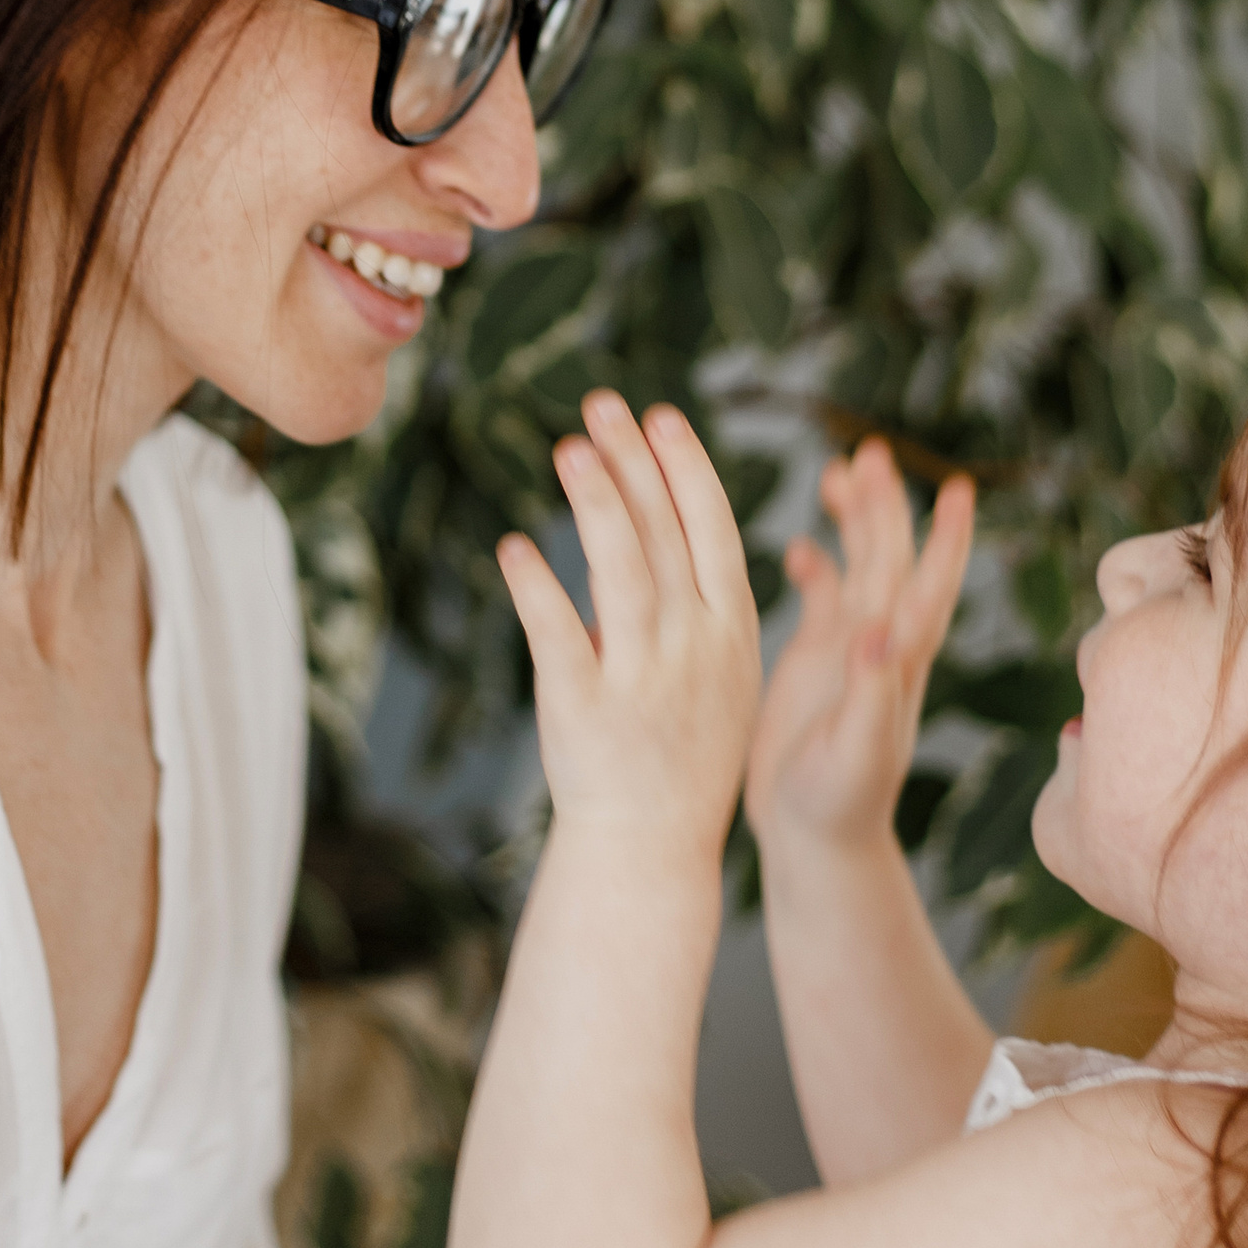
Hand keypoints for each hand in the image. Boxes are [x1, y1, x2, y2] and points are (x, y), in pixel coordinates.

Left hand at [498, 394, 761, 860]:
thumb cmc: (681, 753)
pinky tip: (516, 547)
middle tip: (603, 403)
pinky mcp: (584, 708)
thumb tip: (656, 511)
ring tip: (570, 448)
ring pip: (622, 575)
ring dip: (598, 506)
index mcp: (732, 632)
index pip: (714, 532)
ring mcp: (642, 678)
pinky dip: (539, 590)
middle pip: (665, 537)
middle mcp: (693, 647)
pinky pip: (559, 638)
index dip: (687, 469)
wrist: (651, 845)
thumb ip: (696, 599)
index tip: (663, 414)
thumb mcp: (719, 675)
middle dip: (636, 463)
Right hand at [744, 444, 973, 857]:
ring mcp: (850, 650)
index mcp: (897, 662)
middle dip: (886, 505)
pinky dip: (815, 567)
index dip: (945, 540)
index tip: (961, 490)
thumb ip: (871, 690)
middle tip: (872, 451)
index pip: (929, 587)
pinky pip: (823, 599)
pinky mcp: (818, 662)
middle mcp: (881, 646)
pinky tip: (798, 545)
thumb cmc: (837, 805)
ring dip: (855, 521)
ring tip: (840, 471)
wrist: (813, 837)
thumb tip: (881, 628)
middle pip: (891, 559)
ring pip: (859, 568)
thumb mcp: (855, 749)